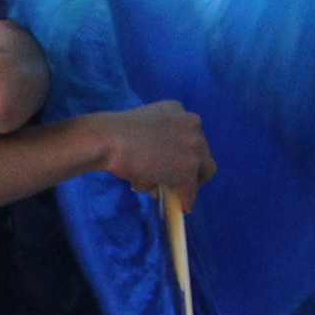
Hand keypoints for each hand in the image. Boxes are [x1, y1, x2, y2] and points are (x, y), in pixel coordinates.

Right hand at [91, 101, 213, 203]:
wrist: (110, 140)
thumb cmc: (115, 132)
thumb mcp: (141, 125)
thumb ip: (156, 138)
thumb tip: (156, 166)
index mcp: (177, 109)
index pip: (190, 133)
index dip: (183, 150)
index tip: (174, 161)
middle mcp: (192, 123)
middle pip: (202, 150)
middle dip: (191, 166)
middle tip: (178, 177)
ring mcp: (193, 146)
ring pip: (204, 169)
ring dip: (189, 181)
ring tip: (175, 191)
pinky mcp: (189, 168)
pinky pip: (191, 188)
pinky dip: (187, 198)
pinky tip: (181, 205)